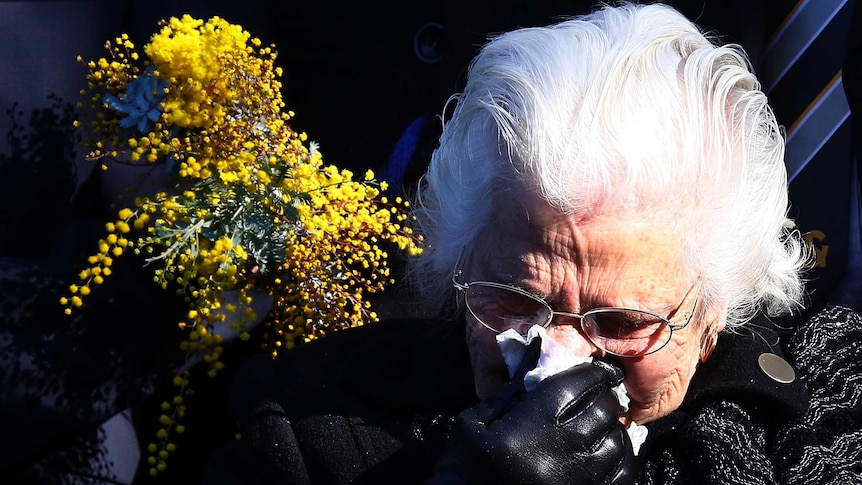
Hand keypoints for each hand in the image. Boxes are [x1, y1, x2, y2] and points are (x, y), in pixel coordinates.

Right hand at [430, 338, 635, 483]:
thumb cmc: (463, 464)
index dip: (591, 373)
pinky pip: (621, 474)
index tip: (597, 370)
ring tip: (596, 426)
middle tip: (593, 397)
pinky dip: (620, 459)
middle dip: (600, 399)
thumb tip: (537, 352)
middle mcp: (558, 456)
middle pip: (601, 413)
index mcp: (527, 429)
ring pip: (616, 443)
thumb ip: (512, 389)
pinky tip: (603, 453)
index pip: (576, 386)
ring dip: (611, 429)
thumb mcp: (476, 420)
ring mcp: (575, 482)